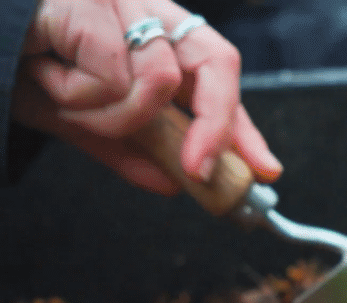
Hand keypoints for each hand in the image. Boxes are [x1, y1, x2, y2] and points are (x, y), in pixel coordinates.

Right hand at [12, 0, 281, 194]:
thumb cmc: (10, 62)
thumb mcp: (76, 115)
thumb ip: (128, 147)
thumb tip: (174, 184)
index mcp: (149, 31)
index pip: (216, 76)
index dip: (241, 126)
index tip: (264, 170)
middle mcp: (145, 8)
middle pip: (218, 63)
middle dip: (216, 127)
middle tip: (197, 170)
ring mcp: (122, 0)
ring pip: (162, 81)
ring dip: (114, 114)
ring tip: (60, 96)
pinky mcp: (93, 1)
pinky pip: (116, 76)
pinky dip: (79, 94)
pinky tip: (45, 73)